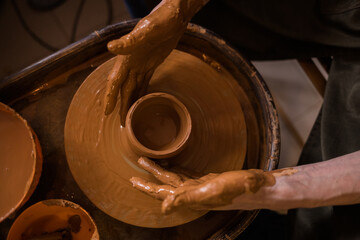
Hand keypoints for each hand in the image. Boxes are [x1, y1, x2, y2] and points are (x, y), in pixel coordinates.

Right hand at [104, 1, 188, 125]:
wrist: (174, 17)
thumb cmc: (160, 21)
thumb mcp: (147, 31)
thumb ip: (129, 41)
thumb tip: (110, 48)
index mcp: (127, 57)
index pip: (115, 81)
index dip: (110, 97)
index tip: (107, 112)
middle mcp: (131, 63)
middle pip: (123, 89)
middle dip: (121, 105)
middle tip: (122, 123)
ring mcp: (141, 64)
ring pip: (133, 87)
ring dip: (131, 102)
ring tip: (131, 117)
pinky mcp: (151, 64)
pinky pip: (144, 82)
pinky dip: (142, 93)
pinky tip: (142, 101)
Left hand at [130, 157, 274, 213]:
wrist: (257, 187)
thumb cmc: (237, 188)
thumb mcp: (211, 191)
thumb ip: (186, 199)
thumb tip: (163, 208)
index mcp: (189, 195)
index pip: (162, 192)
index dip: (147, 187)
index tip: (132, 180)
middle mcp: (192, 192)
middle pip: (164, 186)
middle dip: (148, 179)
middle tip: (135, 171)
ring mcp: (199, 186)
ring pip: (173, 178)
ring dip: (160, 172)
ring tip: (148, 162)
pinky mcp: (207, 180)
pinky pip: (186, 174)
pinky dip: (176, 170)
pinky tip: (172, 166)